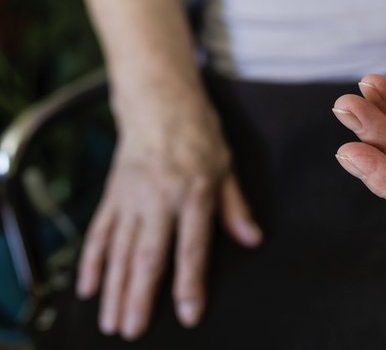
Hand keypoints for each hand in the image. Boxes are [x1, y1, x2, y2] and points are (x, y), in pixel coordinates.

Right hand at [77, 94, 261, 339]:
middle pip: (147, 255)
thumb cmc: (198, 133)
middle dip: (140, 297)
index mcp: (194, 193)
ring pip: (119, 251)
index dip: (190, 283)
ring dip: (114, 289)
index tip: (187, 313)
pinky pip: (99, 232)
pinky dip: (91, 262)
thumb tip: (253, 239)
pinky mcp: (112, 195)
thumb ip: (236, 207)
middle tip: (134, 330)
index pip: (192, 247)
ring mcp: (131, 198)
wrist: (158, 102)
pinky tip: (88, 288)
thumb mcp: (227, 166)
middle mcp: (159, 199)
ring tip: (111, 322)